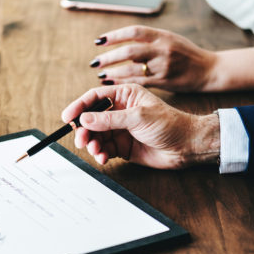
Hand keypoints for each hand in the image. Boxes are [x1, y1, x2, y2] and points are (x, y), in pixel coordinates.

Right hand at [62, 84, 219, 168]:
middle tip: (81, 140)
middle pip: (92, 119)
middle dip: (85, 130)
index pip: (95, 98)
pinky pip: (104, 149)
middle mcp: (120, 111)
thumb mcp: (138, 117)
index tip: (67, 117)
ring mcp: (120, 130)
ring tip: (96, 151)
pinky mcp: (122, 146)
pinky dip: (100, 154)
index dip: (79, 106)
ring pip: (96, 136)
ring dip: (92, 144)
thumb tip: (84, 119)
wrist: (186, 146)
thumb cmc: (169, 124)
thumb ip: (109, 119)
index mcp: (125, 96)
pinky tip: (103, 157)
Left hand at [90, 25, 216, 91]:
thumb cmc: (187, 54)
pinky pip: (139, 82)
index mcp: (162, 36)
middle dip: (109, 57)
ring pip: (132, 69)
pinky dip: (124, 83)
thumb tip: (125, 46)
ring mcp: (163, 66)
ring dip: (114, 72)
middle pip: (130, 51)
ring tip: (101, 74)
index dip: (114, 36)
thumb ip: (149, 42)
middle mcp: (162, 50)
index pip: (133, 32)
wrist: (208, 70)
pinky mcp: (163, 82)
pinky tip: (113, 83)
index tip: (99, 41)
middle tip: (95, 62)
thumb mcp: (170, 40)